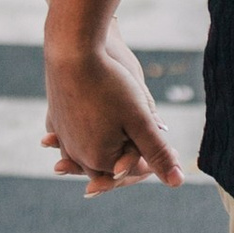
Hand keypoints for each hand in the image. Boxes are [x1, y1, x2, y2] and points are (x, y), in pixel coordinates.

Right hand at [42, 35, 184, 194]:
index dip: (151, 158)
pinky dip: (85, 131)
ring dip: (106, 145)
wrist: (70, 51)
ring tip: (121, 130)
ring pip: (89, 150)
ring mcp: (63, 137)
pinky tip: (92, 122)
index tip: (167, 143)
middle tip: (147, 134)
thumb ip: (157, 152)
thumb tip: (177, 181)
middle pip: (109, 162)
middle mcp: (76, 154)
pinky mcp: (55, 118)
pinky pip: (73, 133)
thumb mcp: (140, 120)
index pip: (131, 169)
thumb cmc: (107, 84)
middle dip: (128, 153)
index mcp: (99, 160)